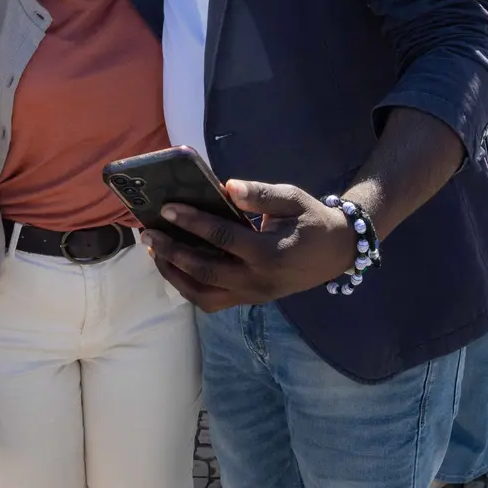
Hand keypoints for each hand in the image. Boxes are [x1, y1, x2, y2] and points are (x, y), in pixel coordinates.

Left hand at [144, 180, 356, 311]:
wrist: (338, 252)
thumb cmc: (313, 220)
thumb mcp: (293, 199)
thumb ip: (261, 195)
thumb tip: (227, 187)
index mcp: (268, 254)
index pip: (222, 238)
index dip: (192, 223)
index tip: (167, 209)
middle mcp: (257, 281)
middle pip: (204, 271)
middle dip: (172, 252)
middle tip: (148, 233)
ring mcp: (253, 295)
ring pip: (203, 295)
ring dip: (175, 275)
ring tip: (155, 252)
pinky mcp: (250, 300)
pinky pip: (212, 301)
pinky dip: (188, 286)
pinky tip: (175, 266)